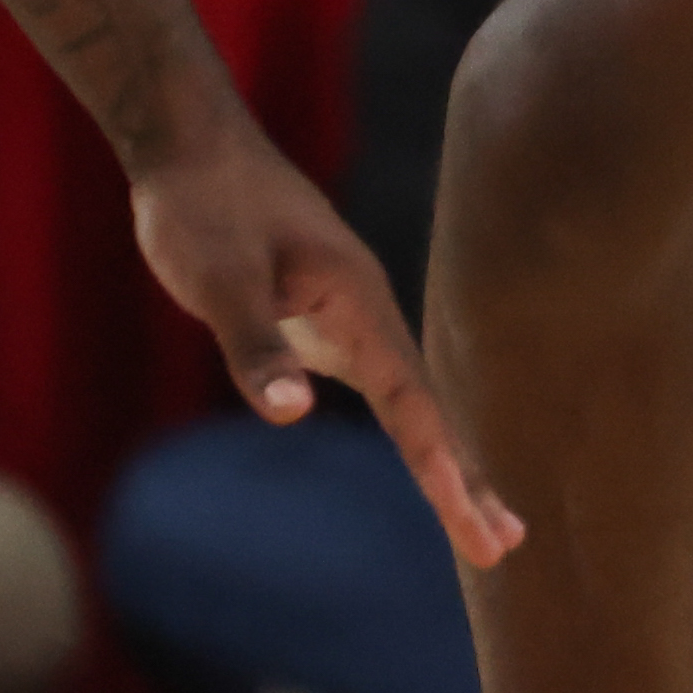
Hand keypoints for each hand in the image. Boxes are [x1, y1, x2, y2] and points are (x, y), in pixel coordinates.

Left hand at [129, 119, 523, 566]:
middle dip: (465, 477)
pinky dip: (413, 430)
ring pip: (410, 398)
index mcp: (355, 300)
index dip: (442, 463)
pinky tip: (428, 455)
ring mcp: (349, 315)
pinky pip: (384, 386)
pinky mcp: (323, 317)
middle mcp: (365, 311)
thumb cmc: (200, 208)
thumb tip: (294, 414)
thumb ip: (256, 345)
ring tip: (481, 521)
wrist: (189, 146)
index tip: (475, 518)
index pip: (409, 400)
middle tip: (503, 545)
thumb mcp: (218, 279)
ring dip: (447, 458)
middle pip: (427, 406)